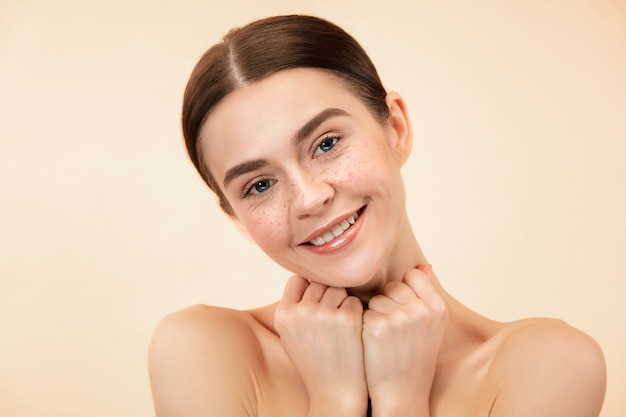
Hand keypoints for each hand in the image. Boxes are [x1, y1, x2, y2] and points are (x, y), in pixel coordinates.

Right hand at [274, 276, 367, 415]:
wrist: (335, 393)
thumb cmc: (315, 362)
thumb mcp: (291, 335)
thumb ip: (294, 307)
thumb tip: (306, 277)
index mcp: (283, 315)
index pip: (297, 280)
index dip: (309, 289)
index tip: (317, 305)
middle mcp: (300, 312)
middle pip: (318, 282)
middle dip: (327, 295)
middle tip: (332, 319)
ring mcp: (324, 314)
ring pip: (337, 288)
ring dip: (342, 302)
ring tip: (340, 327)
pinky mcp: (347, 319)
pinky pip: (354, 301)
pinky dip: (356, 312)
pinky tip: (352, 332)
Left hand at [362, 265, 447, 415]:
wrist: (401, 392)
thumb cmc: (414, 357)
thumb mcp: (431, 325)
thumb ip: (426, 294)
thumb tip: (424, 265)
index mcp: (438, 307)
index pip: (413, 276)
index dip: (404, 292)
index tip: (404, 312)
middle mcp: (421, 310)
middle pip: (392, 286)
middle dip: (388, 303)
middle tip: (395, 331)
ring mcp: (399, 317)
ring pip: (376, 298)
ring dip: (375, 314)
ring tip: (385, 339)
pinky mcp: (377, 326)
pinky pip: (363, 311)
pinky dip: (364, 325)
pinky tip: (373, 344)